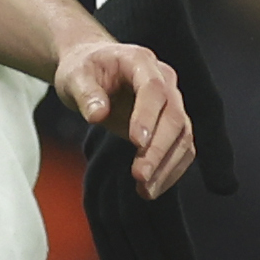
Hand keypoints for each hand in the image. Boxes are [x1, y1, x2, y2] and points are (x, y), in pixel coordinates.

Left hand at [61, 33, 198, 259]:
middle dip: (160, 153)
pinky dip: (169, 173)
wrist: (93, 64)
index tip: (135, 146)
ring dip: (168, 168)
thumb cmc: (82, 68)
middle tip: (139, 182)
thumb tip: (97, 113)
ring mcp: (173, 107)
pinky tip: (150, 195)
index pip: (154, 91)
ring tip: (144, 193)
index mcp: (145, 66)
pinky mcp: (171, 128)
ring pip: (184, 139)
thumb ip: (86, 91)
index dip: (148, 119)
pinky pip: (180, 153)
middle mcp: (167, 85)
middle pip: (176, 120)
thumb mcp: (76, 75)